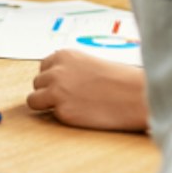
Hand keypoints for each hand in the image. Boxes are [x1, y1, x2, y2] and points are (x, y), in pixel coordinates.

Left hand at [27, 51, 148, 132]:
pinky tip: (81, 114)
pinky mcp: (63, 112)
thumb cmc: (120, 81)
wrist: (137, 96)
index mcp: (64, 55)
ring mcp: (57, 91)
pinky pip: (50, 115)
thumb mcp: (90, 63)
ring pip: (34, 100)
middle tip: (71, 98)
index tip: (66, 85)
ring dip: (47, 104)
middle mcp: (56, 71)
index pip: (43, 67)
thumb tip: (53, 80)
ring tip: (70, 107)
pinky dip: (62, 117)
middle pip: (37, 83)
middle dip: (49, 91)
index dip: (53, 78)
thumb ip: (70, 68)